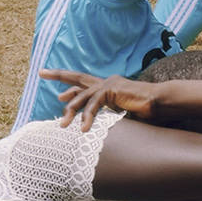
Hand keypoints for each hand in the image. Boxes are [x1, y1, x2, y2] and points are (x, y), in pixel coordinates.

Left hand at [41, 70, 158, 127]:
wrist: (159, 104)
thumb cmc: (145, 112)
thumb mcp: (120, 116)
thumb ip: (108, 117)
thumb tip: (96, 128)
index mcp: (107, 87)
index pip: (83, 84)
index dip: (69, 86)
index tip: (58, 91)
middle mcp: (105, 82)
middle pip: (76, 77)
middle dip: (58, 74)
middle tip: (41, 72)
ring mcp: (108, 84)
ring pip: (81, 96)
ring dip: (70, 112)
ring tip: (62, 126)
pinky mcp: (111, 89)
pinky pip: (93, 104)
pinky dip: (87, 117)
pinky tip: (84, 129)